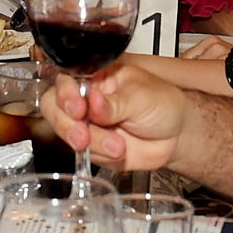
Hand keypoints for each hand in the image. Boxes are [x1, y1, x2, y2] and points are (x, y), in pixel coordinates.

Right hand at [41, 57, 189, 173]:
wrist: (177, 136)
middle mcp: (85, 99)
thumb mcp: (140, 96)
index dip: (65, 94)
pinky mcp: (92, 147)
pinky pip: (83, 154)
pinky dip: (101, 154)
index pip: (65, 79)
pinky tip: (119, 150)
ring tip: (117, 145)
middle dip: (67, 124)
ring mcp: (87, 124)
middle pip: (55, 108)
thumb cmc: (162, 104)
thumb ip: (114, 102)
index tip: (77, 108)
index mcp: (95, 77)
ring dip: (92, 143)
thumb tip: (93, 102)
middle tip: (83, 135)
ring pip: (68, 134)